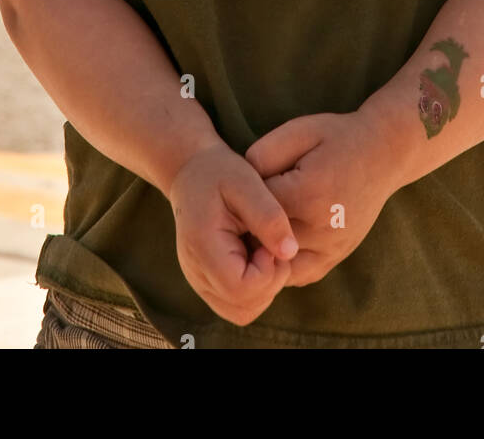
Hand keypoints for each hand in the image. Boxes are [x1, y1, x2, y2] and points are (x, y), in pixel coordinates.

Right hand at [165, 142, 298, 326]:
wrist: (193, 173)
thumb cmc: (221, 173)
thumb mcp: (247, 183)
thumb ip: (269, 217)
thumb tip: (290, 252)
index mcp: (202, 246)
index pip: (241, 289)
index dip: (268, 273)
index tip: (270, 242)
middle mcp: (196, 272)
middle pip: (243, 307)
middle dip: (270, 281)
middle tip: (270, 244)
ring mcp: (199, 281)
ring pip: (242, 311)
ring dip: (263, 287)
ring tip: (262, 249)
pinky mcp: (208, 283)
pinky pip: (237, 304)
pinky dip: (254, 288)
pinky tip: (256, 256)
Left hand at [243, 109, 398, 287]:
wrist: (384, 153)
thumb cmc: (337, 137)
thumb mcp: (298, 131)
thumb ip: (263, 154)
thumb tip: (239, 180)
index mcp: (306, 194)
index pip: (254, 209)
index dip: (239, 202)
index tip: (233, 195)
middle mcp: (320, 227)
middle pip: (263, 239)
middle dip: (248, 229)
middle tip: (235, 218)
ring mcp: (332, 246)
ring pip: (279, 263)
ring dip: (262, 251)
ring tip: (253, 232)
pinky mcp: (338, 256)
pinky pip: (300, 274)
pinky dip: (283, 264)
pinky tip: (276, 244)